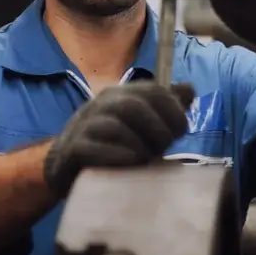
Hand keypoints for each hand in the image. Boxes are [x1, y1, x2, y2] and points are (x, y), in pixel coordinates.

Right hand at [43, 81, 194, 197]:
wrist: (66, 164)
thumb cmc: (112, 144)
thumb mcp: (141, 124)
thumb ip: (164, 108)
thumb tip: (189, 90)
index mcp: (121, 94)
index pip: (153, 90)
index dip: (173, 109)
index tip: (181, 131)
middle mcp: (102, 104)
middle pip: (134, 106)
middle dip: (157, 129)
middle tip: (163, 148)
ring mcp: (84, 125)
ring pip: (114, 125)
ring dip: (138, 145)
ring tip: (146, 159)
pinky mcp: (73, 149)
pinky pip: (92, 148)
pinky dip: (117, 156)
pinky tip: (130, 163)